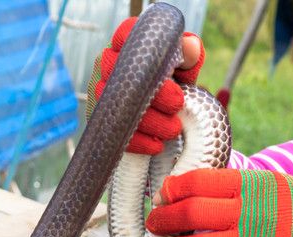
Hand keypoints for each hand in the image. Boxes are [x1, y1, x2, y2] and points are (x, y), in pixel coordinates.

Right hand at [87, 17, 204, 154]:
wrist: (166, 118)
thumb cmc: (175, 84)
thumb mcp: (185, 69)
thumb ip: (189, 56)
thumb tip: (191, 47)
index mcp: (130, 45)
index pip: (126, 34)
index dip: (143, 49)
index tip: (166, 69)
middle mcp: (110, 65)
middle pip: (125, 75)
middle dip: (154, 94)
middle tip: (178, 104)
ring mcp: (101, 91)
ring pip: (118, 105)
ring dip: (149, 121)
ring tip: (173, 129)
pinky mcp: (100, 117)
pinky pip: (113, 129)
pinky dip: (137, 141)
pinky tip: (156, 146)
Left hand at [138, 169, 292, 236]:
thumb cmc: (288, 204)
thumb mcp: (261, 181)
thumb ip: (225, 186)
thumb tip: (176, 192)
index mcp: (247, 184)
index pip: (198, 182)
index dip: (172, 189)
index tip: (162, 196)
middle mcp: (247, 212)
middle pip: (191, 213)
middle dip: (162, 219)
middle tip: (151, 223)